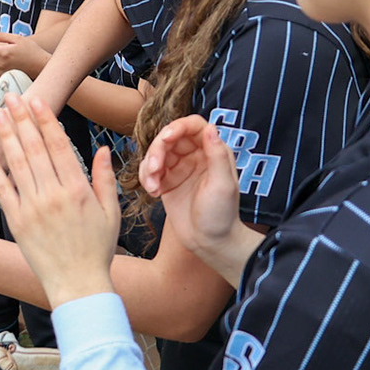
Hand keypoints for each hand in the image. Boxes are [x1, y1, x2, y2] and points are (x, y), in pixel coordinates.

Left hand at [0, 96, 119, 307]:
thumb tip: (103, 149)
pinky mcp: (16, 221)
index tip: (37, 101)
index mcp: (77, 189)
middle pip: (34, 148)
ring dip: (6, 136)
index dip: (46, 120)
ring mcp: (32, 207)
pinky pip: (3, 189)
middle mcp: (53, 194)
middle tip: (11, 97)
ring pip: (17, 163)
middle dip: (21, 119)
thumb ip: (104, 178)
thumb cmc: (97, 249)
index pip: (58, 146)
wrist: (77, 283)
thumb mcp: (110, 212)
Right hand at [138, 115, 260, 286]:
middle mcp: (196, 155)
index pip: (193, 126)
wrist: (210, 243)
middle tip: (154, 169)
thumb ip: (217, 155)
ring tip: (153, 186)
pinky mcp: (167, 181)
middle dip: (157, 150)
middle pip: (169, 137)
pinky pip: (150, 170)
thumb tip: (211, 127)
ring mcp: (180, 168)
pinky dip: (146, 178)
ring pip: (156, 152)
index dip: (177, 126)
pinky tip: (154, 193)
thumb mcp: (222, 185)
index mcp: (213, 151)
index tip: (166, 139)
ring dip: (149, 166)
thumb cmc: (222, 216)